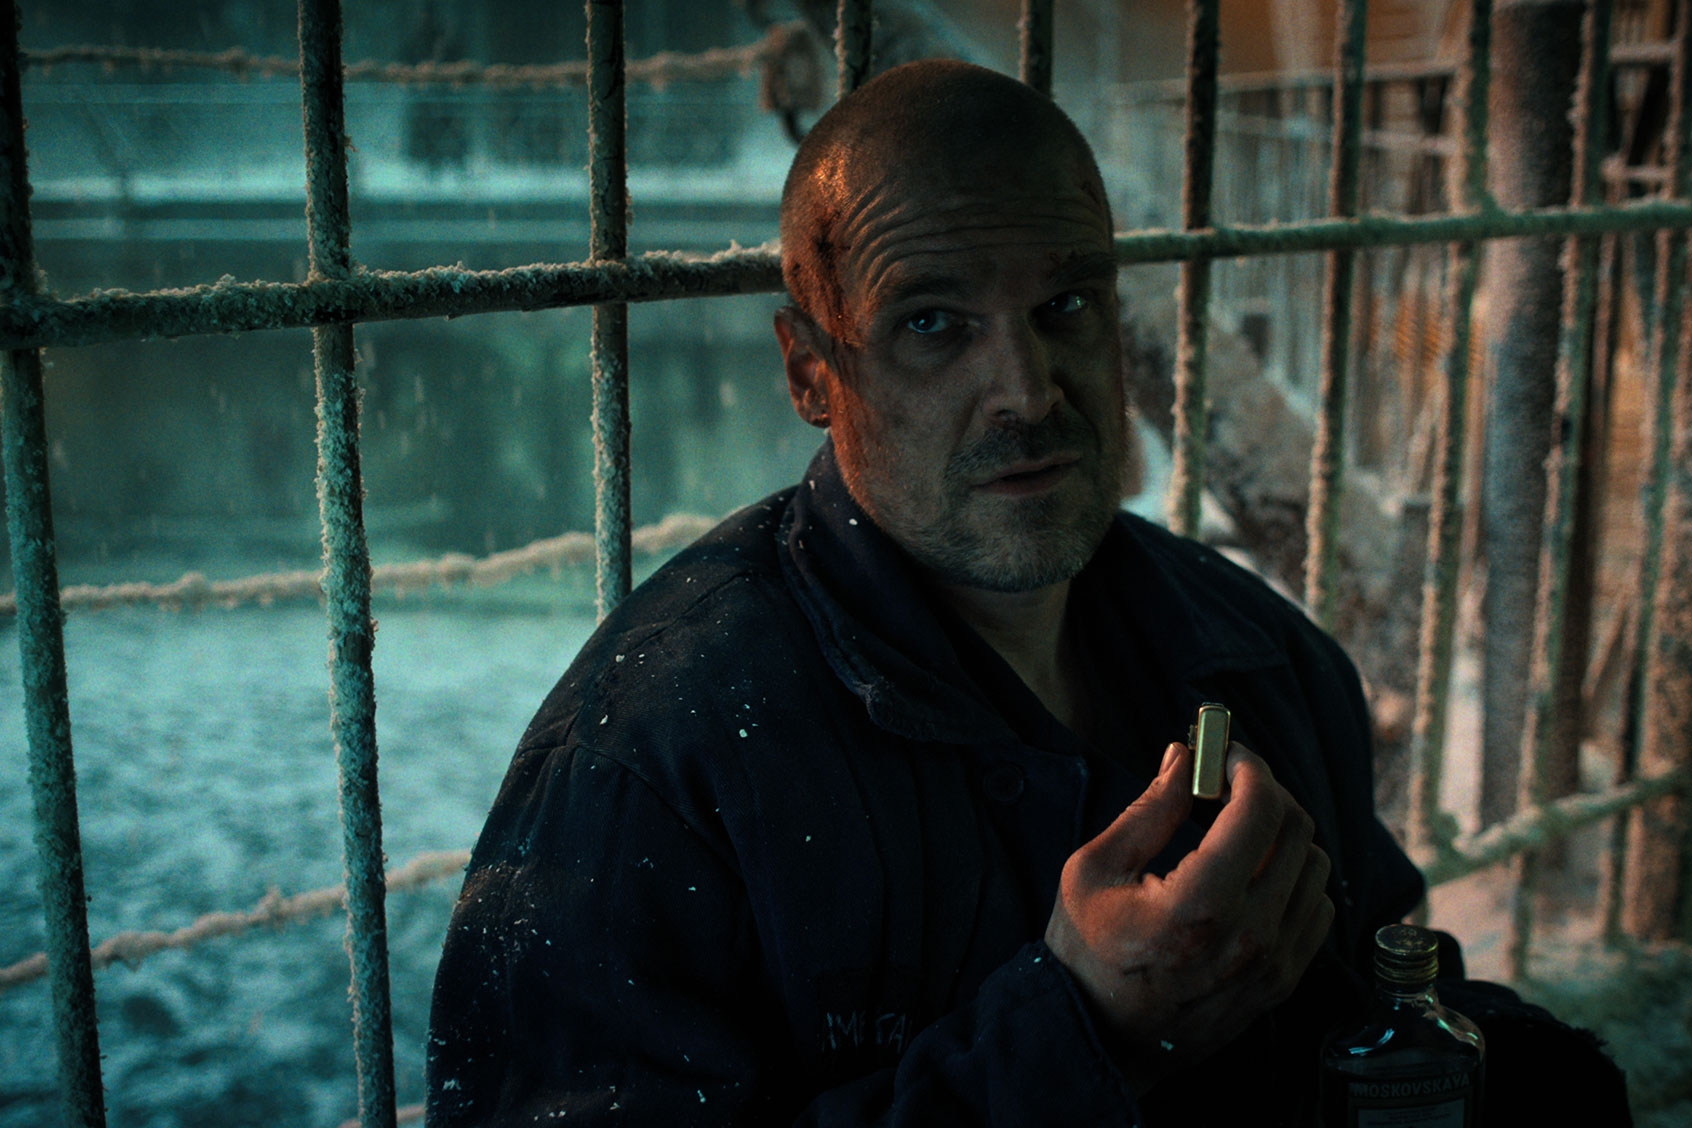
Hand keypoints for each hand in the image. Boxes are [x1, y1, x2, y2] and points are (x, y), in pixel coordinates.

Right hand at [1043, 740, 1333, 1094]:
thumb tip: (1184, 757)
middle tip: (1227, 784)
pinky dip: (1293, 877)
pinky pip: (1316, 908)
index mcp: (1199, 904)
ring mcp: (1272, 963)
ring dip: (1281, 834)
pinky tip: (1251, 875)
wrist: (1097, 1040)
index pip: (1260, 810)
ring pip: (1314, 866)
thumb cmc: (1084, 952)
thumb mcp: (1094, 869)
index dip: (1247, 767)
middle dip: (1265, 792)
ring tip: (1236, 831)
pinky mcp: (1282, 982)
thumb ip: (1148, 810)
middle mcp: (1249, 935)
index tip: (1224, 754)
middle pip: (1296, 831)